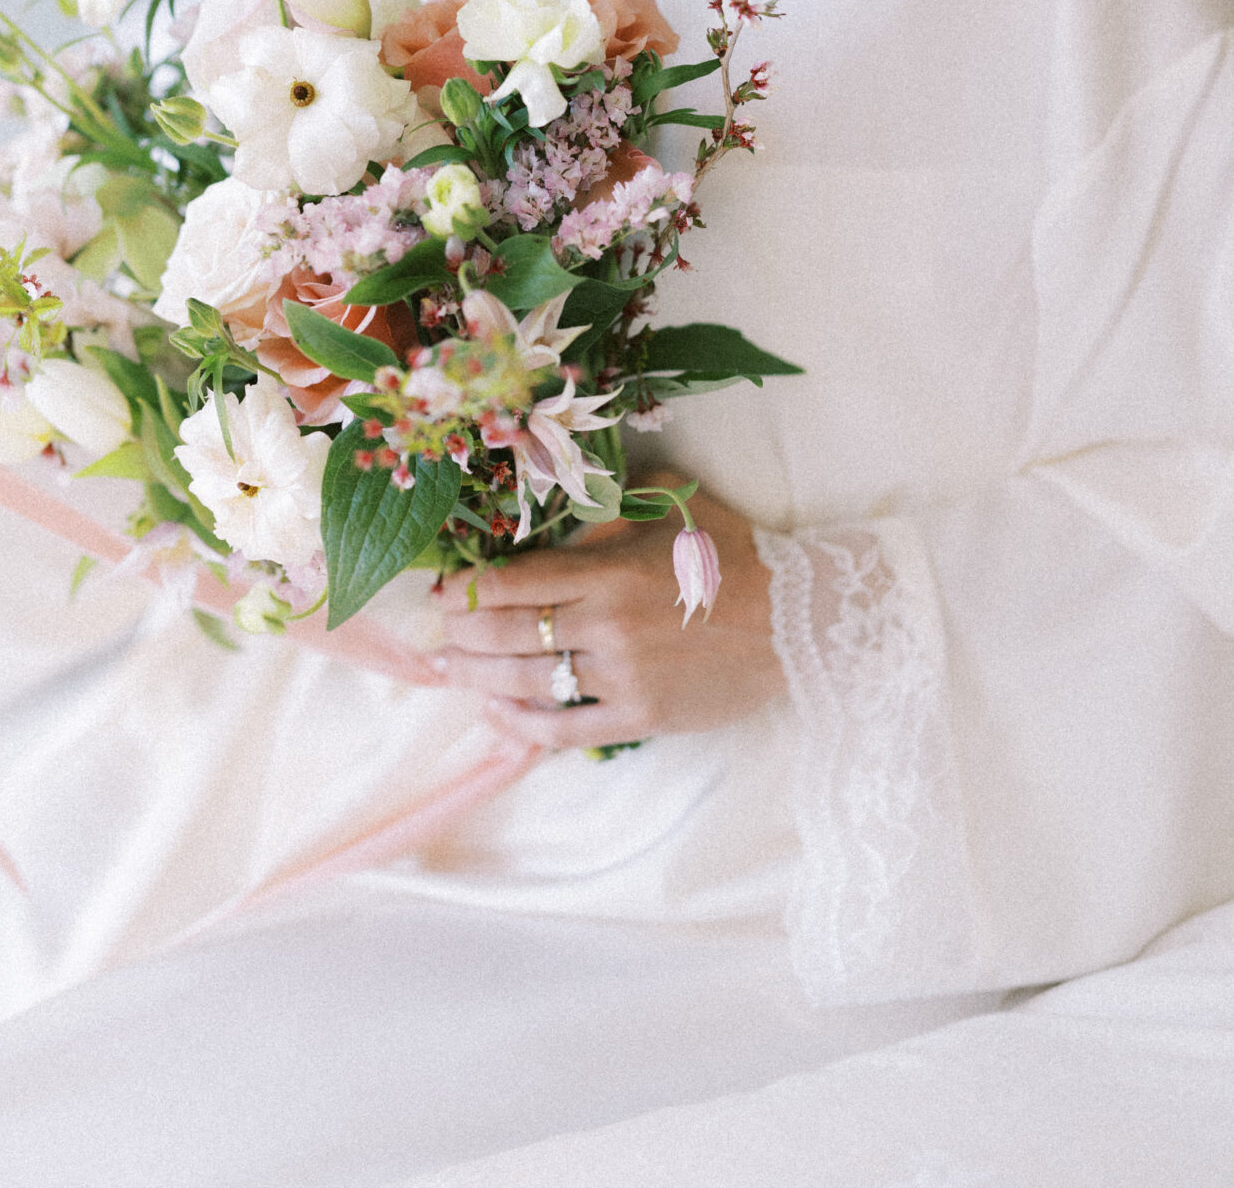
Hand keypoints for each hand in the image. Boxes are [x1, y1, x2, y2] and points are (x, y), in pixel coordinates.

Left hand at [432, 485, 784, 749]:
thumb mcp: (667, 505)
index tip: (439, 589)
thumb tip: (555, 522)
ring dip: (477, 677)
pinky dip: (523, 723)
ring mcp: (622, 678)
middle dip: (460, 633)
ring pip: (528, 682)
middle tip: (436, 631)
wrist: (796, 618)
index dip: (465, 587)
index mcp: (608, 570)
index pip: (513, 582)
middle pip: (506, 634)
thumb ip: (605, 510)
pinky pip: (566, 728)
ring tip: (448, 670)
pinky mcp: (641, 718)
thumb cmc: (729, 552)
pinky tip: (496, 713)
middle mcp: (606, 627)